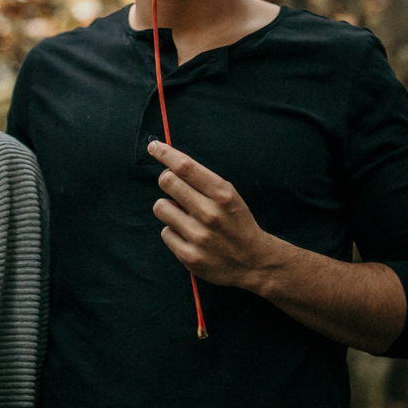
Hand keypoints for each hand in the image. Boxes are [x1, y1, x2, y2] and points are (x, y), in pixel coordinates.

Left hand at [148, 140, 287, 292]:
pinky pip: (165, 232)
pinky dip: (173, 231)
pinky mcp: (189, 256)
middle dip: (166, 180)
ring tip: (183, 215)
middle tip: (174, 186)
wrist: (254, 261)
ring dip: (168, 208)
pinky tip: (188, 236)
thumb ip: (202, 182)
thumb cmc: (237, 222)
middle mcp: (210, 213)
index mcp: (223, 194)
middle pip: (167, 182)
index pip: (185, 167)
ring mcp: (199, 236)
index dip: (165, 153)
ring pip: (161, 207)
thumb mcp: (229, 196)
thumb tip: (169, 166)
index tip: (153, 146)